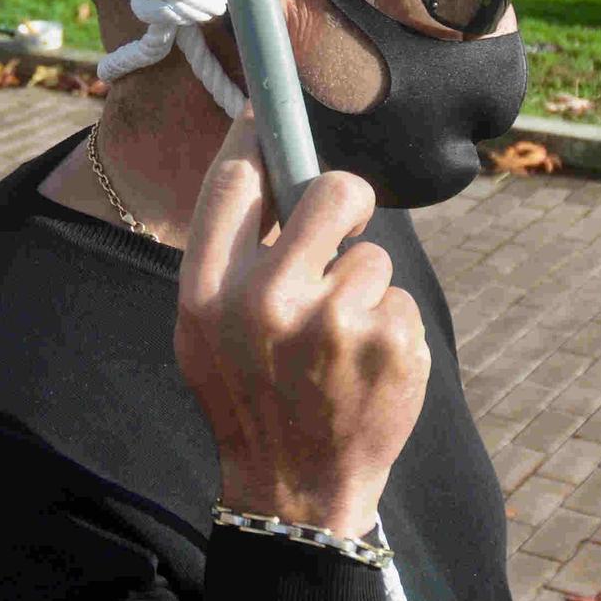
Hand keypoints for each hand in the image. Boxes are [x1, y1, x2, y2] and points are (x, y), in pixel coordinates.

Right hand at [174, 112, 429, 536]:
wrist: (294, 493)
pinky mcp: (390, 343)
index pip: (235, 183)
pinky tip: (364, 369)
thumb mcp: (204, 335)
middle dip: (347, 198)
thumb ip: (228, 260)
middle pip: (331, 191)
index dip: (255, 133)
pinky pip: (397, 297)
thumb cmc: (249, 399)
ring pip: (372, 254)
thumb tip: (268, 163)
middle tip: (347, 220)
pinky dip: (389, 327)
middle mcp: (266, 302)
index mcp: (207, 295)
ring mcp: (334, 323)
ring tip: (338, 344)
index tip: (268, 108)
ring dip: (363, 287)